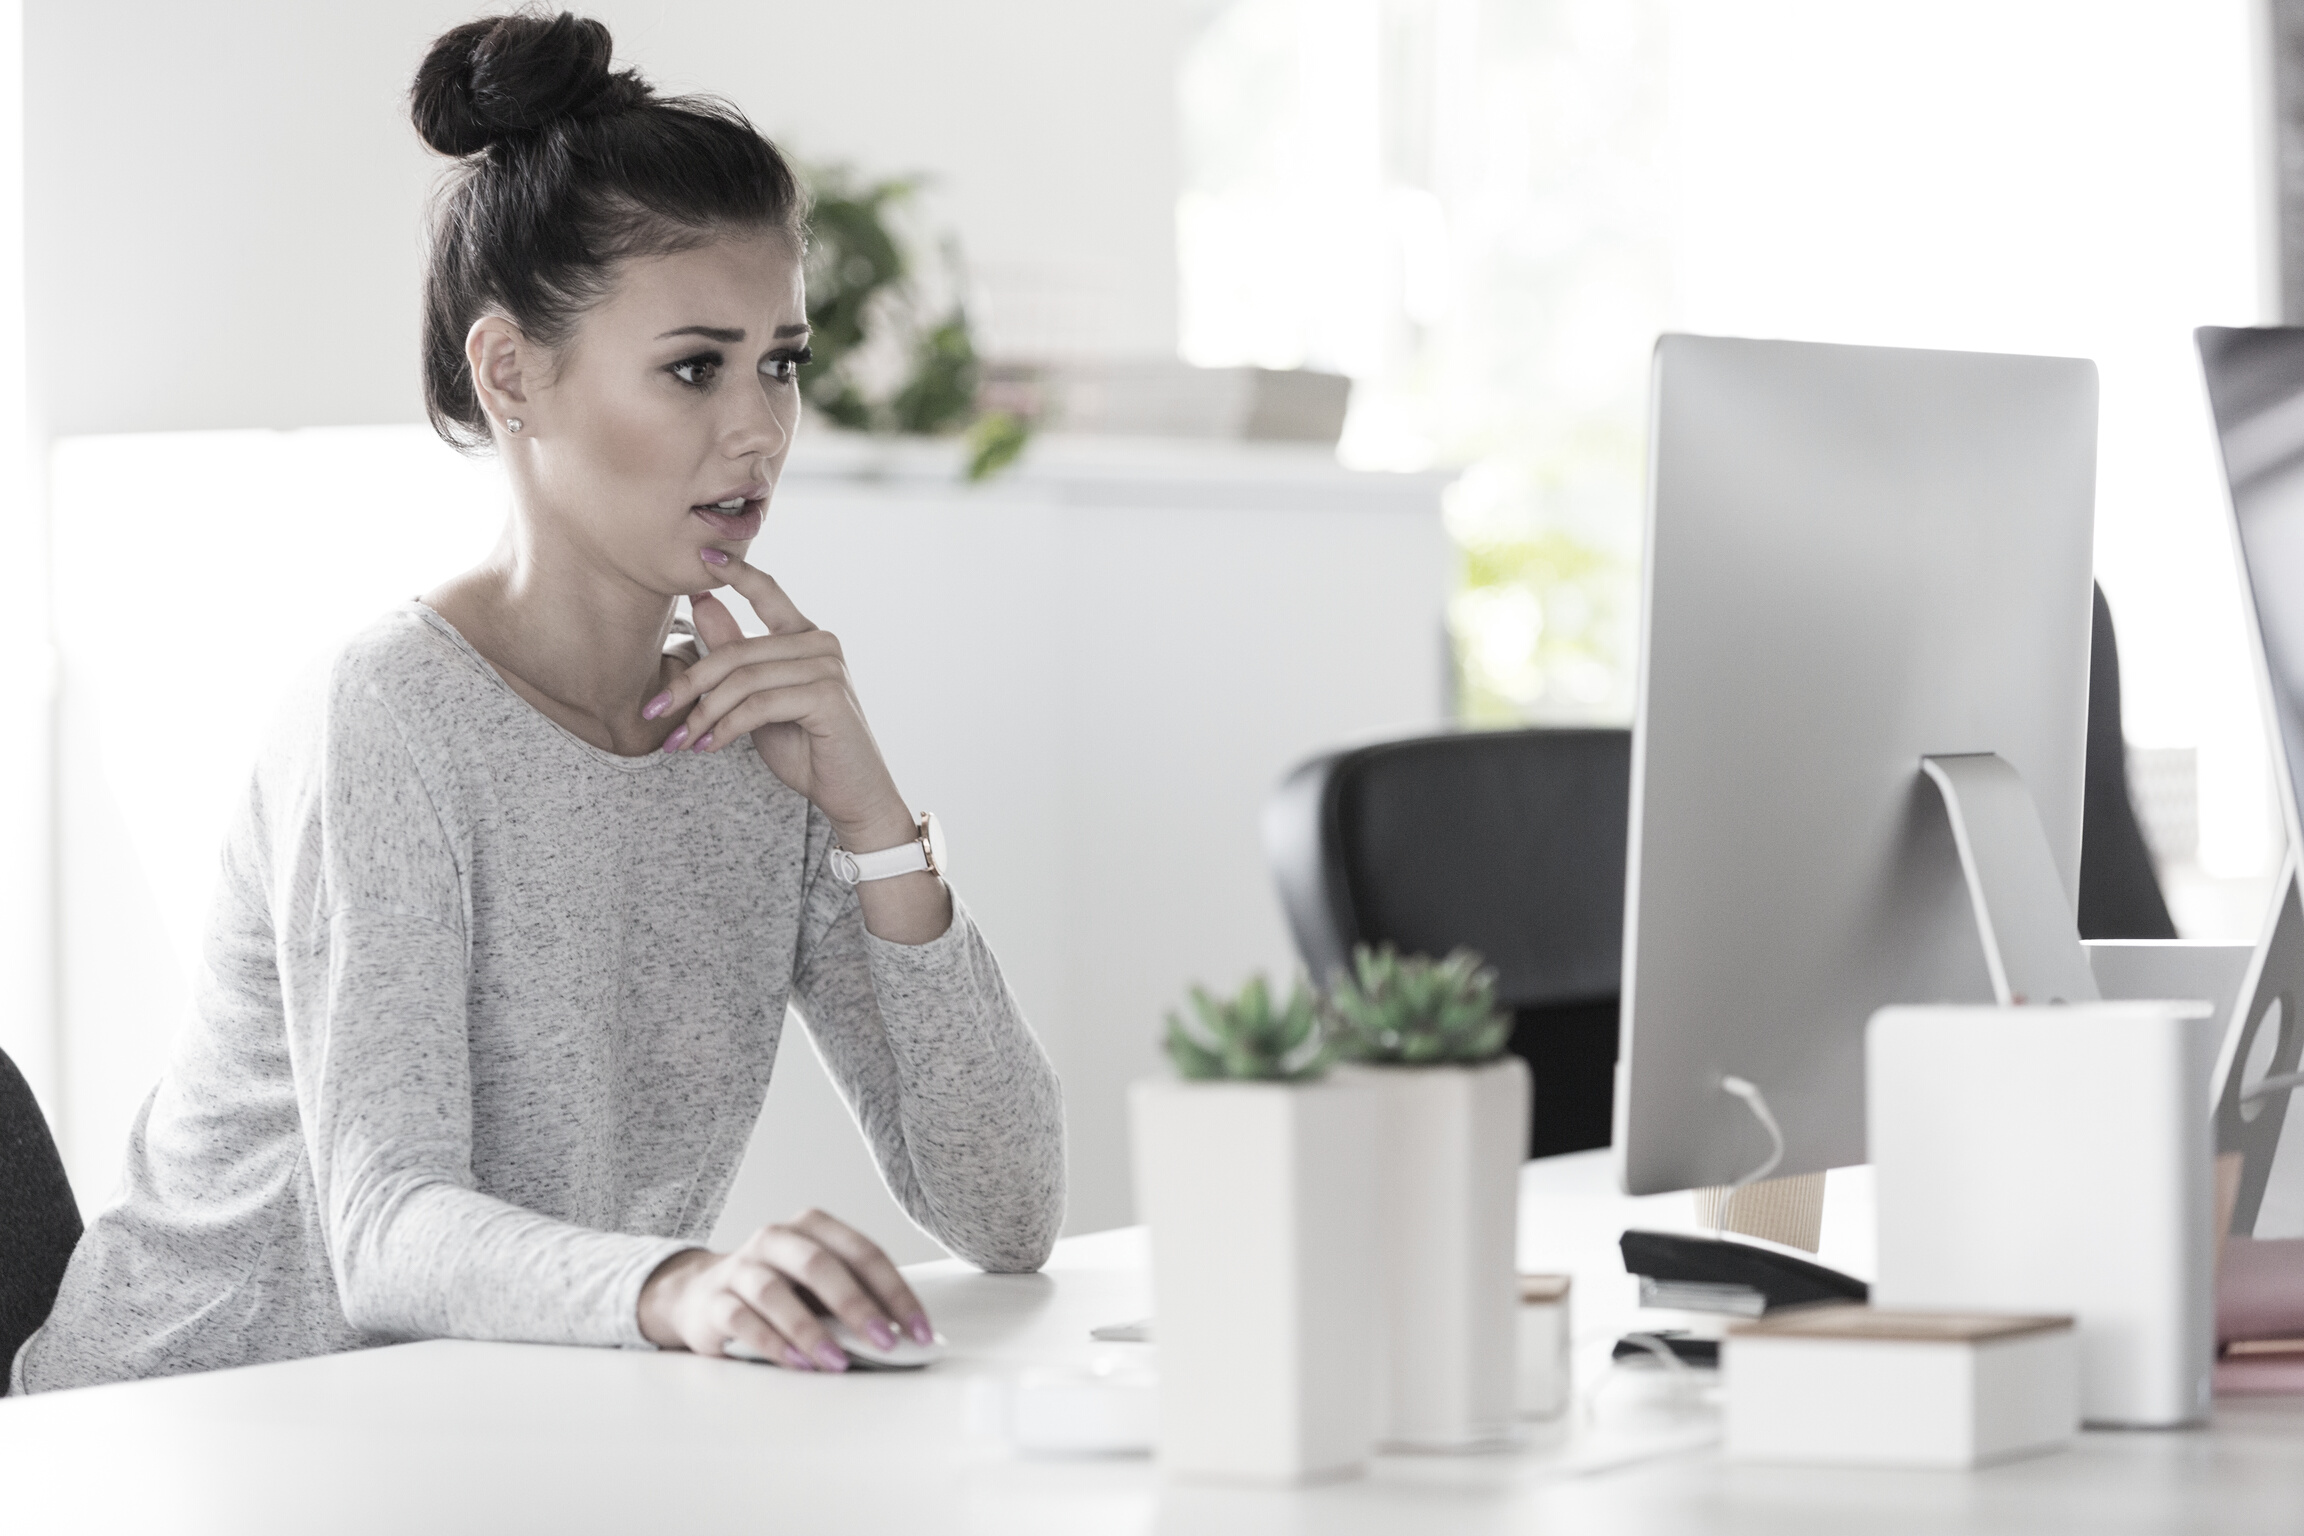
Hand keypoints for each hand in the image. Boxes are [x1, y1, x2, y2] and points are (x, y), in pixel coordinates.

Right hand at [637, 1209, 933, 1370]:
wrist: (701, 1295)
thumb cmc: (780, 1291)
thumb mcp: (819, 1287)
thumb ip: (855, 1300)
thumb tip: (904, 1337)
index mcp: (813, 1227)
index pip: (863, 1252)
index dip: (896, 1292)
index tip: (920, 1331)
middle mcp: (776, 1238)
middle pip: (820, 1264)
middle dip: (857, 1305)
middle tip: (884, 1343)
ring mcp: (741, 1267)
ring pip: (775, 1292)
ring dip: (811, 1330)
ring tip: (838, 1362)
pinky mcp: (715, 1301)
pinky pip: (742, 1320)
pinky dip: (773, 1343)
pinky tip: (798, 1364)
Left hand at [644, 560, 912, 852]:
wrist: (850, 793)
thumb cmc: (806, 747)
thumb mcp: (758, 699)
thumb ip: (735, 654)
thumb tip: (703, 603)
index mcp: (805, 637)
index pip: (768, 591)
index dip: (735, 571)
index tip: (702, 554)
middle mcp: (821, 643)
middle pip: (736, 651)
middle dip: (689, 684)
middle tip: (655, 710)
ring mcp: (827, 666)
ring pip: (743, 680)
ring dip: (703, 714)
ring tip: (680, 741)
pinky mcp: (827, 695)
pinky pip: (758, 705)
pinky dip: (726, 728)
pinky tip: (709, 747)